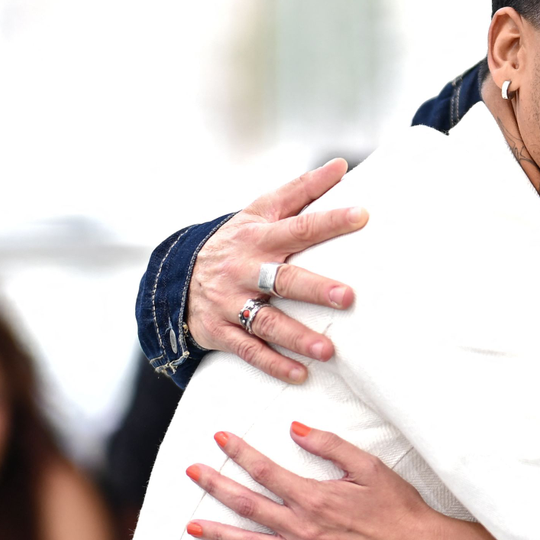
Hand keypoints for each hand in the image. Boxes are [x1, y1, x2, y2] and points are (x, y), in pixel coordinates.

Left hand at [184, 424, 505, 539]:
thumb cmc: (398, 507)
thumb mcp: (370, 467)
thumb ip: (331, 446)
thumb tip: (296, 428)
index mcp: (314, 497)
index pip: (266, 471)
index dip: (240, 452)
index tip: (220, 438)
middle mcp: (302, 528)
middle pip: (248, 504)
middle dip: (216, 486)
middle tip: (192, 472)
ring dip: (218, 534)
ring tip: (191, 525)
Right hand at [186, 160, 367, 383]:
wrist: (176, 275)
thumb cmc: (236, 240)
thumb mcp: (260, 210)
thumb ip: (302, 190)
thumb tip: (340, 165)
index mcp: (258, 237)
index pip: (299, 227)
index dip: (330, 221)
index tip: (362, 215)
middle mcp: (244, 270)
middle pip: (283, 279)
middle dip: (315, 289)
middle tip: (348, 298)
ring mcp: (230, 302)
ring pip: (266, 321)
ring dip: (297, 337)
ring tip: (329, 350)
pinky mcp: (219, 331)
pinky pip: (248, 350)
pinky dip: (273, 364)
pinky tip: (301, 375)